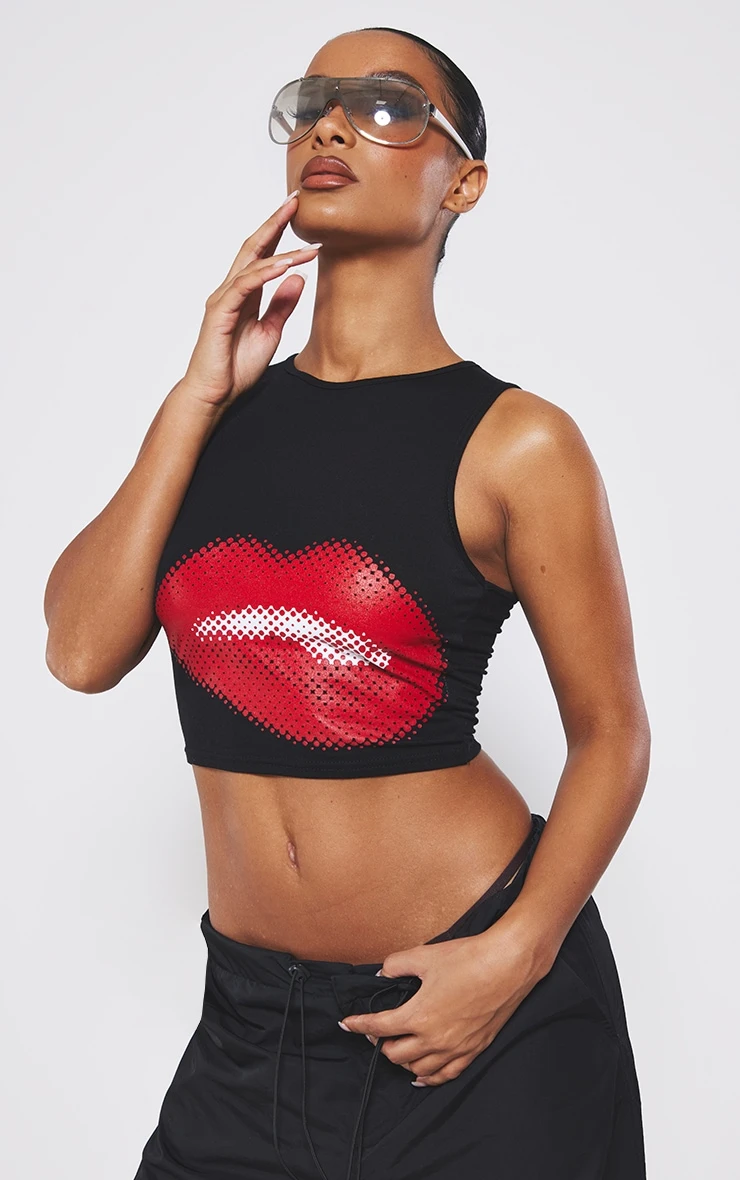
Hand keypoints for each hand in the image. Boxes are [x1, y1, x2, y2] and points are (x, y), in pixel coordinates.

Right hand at [181, 191, 320, 409]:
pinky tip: (286, 265)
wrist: (215, 394)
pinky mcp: (221, 312)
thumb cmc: (236, 367)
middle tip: (295, 200)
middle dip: (274, 223)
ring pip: (252, 264)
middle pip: (254, 248)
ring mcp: (223, 299)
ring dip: (281, 250)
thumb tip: (299, 278)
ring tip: (308, 243)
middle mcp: (230, 290)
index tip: (297, 212)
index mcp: (243, 294)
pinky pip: (245, 286)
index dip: (278, 232)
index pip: (262, 255)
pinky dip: (266, 273)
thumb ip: (282, 305)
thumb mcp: (271, 332)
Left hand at [338, 922, 545, 1086]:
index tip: (346, 1024)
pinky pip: (446, 1074)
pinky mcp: (474, 1049)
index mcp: (418, 1016)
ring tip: (397, 1048)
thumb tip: (383, 972)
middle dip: (381, 1044)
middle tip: (377, 1032)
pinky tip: (421, 1076)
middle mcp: (435, 1039)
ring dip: (403, 1061)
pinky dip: (429, 1077)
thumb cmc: (468, 958)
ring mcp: (455, 1048)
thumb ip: (397, 964)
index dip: (358, 1026)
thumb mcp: (424, 955)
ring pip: (419, 1069)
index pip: (379, 1027)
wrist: (508, 964)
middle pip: (396, 1054)